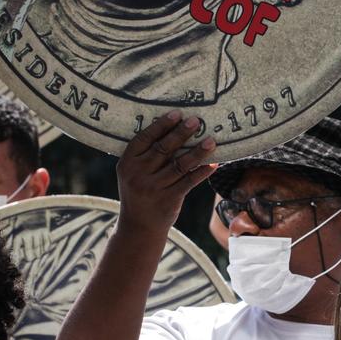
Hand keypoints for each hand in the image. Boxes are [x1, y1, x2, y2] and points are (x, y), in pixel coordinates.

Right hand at [116, 111, 215, 234]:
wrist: (138, 226)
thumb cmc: (139, 192)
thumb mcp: (133, 173)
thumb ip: (146, 155)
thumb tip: (173, 130)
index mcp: (127, 163)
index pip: (144, 139)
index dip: (161, 125)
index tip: (177, 113)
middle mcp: (139, 174)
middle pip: (163, 149)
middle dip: (181, 133)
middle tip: (196, 121)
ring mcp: (154, 188)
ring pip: (180, 165)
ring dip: (197, 152)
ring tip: (211, 141)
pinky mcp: (169, 199)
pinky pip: (189, 182)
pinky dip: (202, 172)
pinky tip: (213, 164)